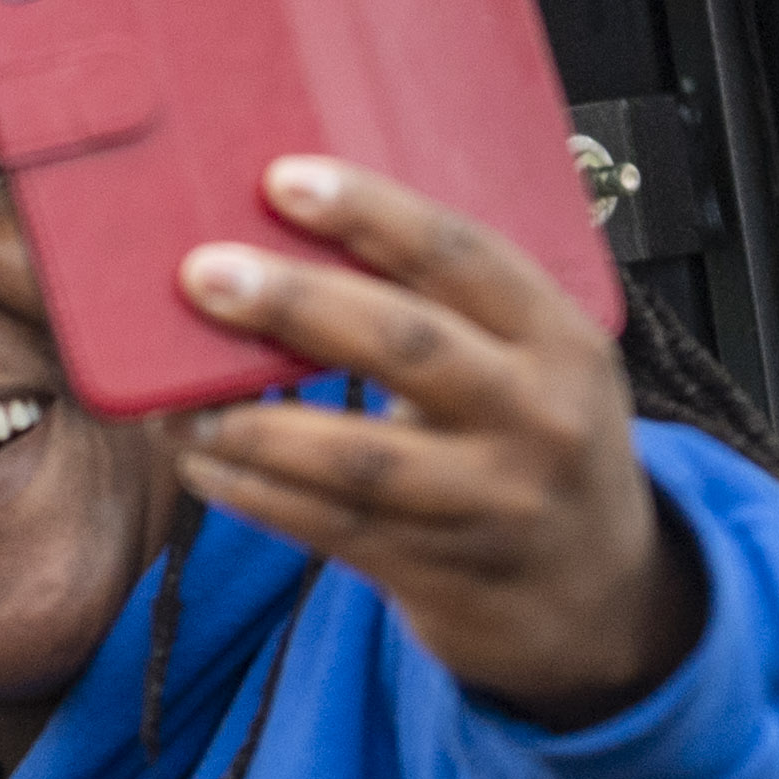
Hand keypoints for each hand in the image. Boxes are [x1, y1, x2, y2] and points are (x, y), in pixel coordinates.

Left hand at [174, 155, 700, 730]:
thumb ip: (451, 313)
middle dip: (295, 304)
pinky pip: (333, 528)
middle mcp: (537, 418)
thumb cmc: (539, 448)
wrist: (600, 597)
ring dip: (256, 427)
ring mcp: (492, 503)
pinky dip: (258, 495)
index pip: (463, 258)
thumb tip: (301, 243)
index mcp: (561, 340)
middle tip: (205, 276)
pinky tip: (204, 465)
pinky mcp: (444, 574)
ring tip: (179, 405)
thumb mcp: (535, 366)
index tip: (284, 181)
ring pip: (357, 459)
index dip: (373, 215)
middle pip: (406, 346)